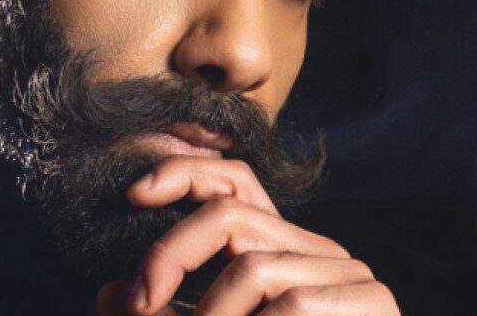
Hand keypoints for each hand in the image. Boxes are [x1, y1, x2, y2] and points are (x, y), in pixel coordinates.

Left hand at [95, 156, 399, 315]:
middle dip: (172, 255)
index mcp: (279, 250)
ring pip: (254, 268)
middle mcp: (315, 249)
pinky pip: (293, 303)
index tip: (134, 194)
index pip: (235, 181)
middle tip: (140, 304)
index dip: (184, 173)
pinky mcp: (372, 303)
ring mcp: (348, 274)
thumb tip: (105, 293)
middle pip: (231, 214)